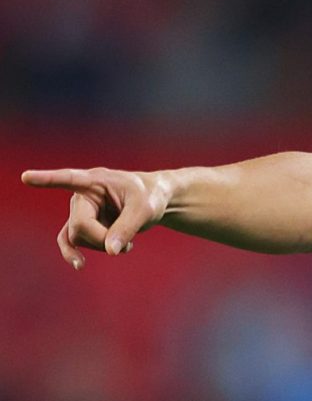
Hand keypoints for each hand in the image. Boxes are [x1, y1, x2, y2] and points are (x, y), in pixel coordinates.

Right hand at [22, 168, 169, 269]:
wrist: (153, 201)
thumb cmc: (149, 197)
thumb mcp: (145, 209)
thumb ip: (128, 228)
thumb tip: (109, 251)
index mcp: (96, 180)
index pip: (70, 179)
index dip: (47, 179)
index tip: (26, 177)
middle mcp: (82, 195)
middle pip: (80, 225)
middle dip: (102, 239)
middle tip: (128, 246)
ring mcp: (79, 211)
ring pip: (78, 238)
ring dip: (102, 245)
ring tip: (127, 244)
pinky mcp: (81, 225)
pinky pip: (69, 242)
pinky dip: (73, 254)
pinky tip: (79, 265)